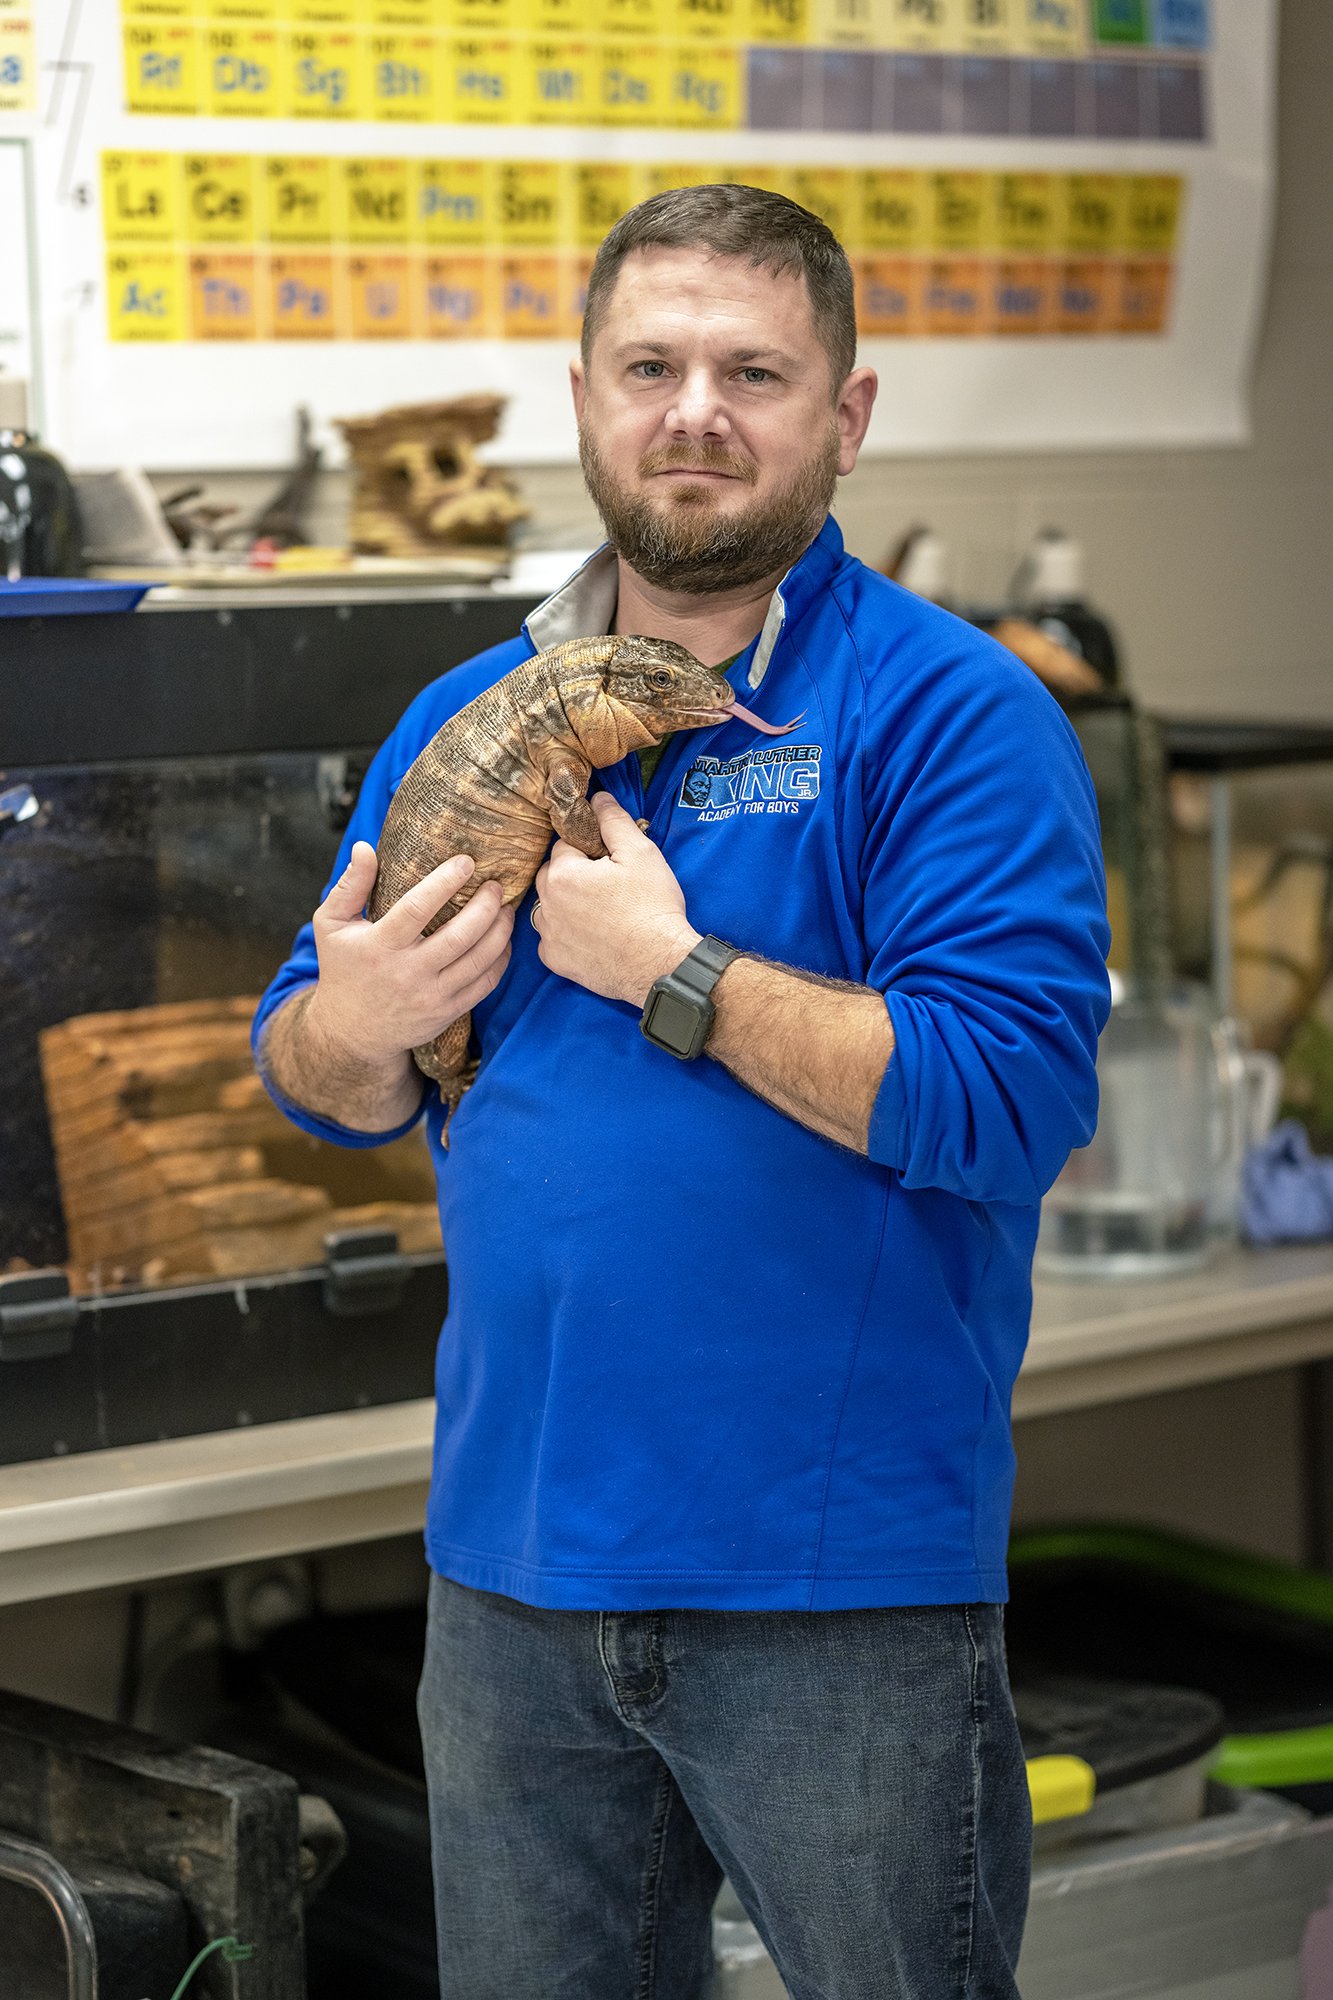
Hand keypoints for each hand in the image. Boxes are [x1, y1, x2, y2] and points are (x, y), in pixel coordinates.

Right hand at [306, 840, 513, 1066]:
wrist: (350, 1033)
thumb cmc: (342, 969)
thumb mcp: (331, 925)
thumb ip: (349, 885)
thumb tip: (365, 847)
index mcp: (380, 946)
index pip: (417, 909)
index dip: (445, 882)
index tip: (467, 862)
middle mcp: (408, 972)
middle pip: (459, 936)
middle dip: (486, 906)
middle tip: (497, 885)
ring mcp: (431, 995)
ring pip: (479, 960)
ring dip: (500, 931)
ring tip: (507, 908)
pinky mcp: (447, 1012)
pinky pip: (485, 984)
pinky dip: (500, 959)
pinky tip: (503, 940)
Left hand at [532, 793, 700, 1006]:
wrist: (660, 964)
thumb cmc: (652, 907)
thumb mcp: (640, 853)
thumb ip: (613, 821)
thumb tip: (598, 797)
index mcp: (562, 873)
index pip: (565, 846)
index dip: (589, 851)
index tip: (610, 864)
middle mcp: (546, 903)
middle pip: (552, 875)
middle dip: (573, 875)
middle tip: (608, 887)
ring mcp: (548, 935)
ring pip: (549, 906)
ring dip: (566, 903)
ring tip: (601, 911)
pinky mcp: (555, 961)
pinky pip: (552, 938)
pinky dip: (567, 934)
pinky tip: (594, 935)